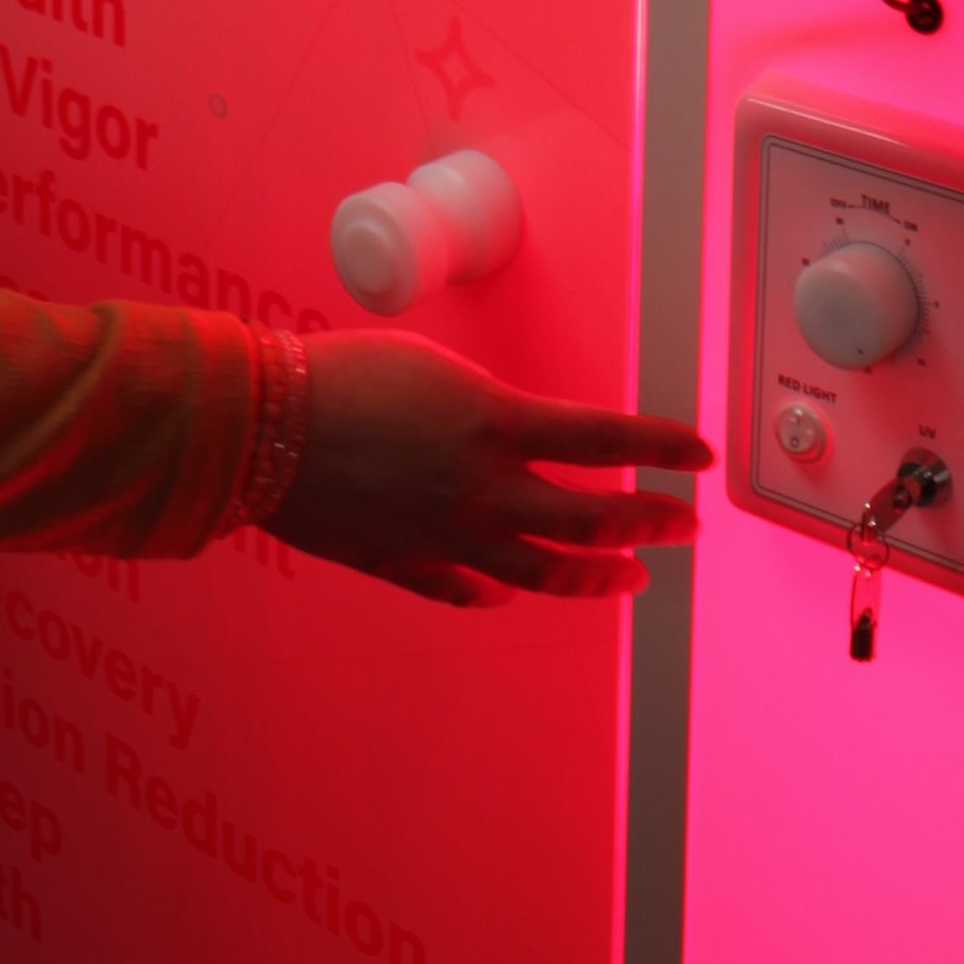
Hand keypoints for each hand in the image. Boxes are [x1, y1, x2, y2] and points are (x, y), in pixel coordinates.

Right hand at [270, 332, 712, 607]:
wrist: (262, 428)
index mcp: (496, 424)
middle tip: (687, 524)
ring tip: (631, 577)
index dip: (662, 446)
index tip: (701, 454)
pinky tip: (510, 592)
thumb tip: (516, 438)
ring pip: (544, 570)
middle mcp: (484, 489)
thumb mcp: (435, 370)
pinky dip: (495, 593)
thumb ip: (489, 413)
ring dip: (596, 575)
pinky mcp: (406, 567)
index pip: (607, 437)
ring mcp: (447, 537)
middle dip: (651, 520)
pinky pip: (466, 591)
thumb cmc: (343, 377)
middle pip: (592, 516)